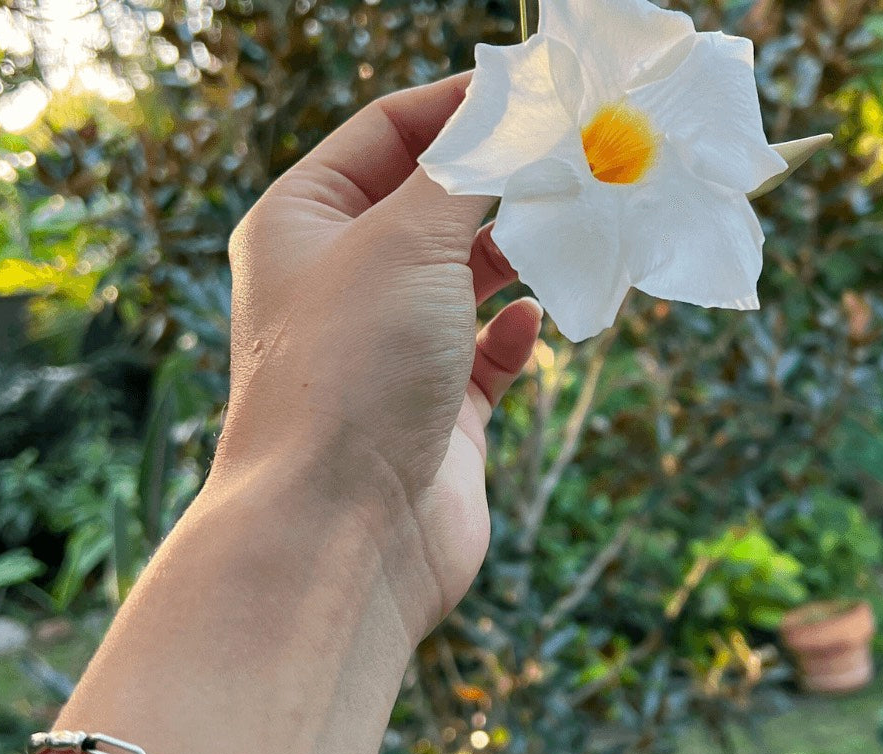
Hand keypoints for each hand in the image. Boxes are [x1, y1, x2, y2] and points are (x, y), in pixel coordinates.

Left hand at [213, 72, 542, 642]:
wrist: (342, 535)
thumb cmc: (352, 373)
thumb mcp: (406, 240)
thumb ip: (467, 168)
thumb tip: (519, 105)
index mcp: (302, 225)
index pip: (388, 132)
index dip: (464, 104)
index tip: (543, 89)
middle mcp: (339, 285)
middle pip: (432, 204)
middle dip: (503, 179)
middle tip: (580, 157)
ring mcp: (388, 352)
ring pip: (465, 277)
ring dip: (519, 252)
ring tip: (576, 229)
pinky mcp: (434, 414)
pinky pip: (484, 355)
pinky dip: (513, 333)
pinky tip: (533, 326)